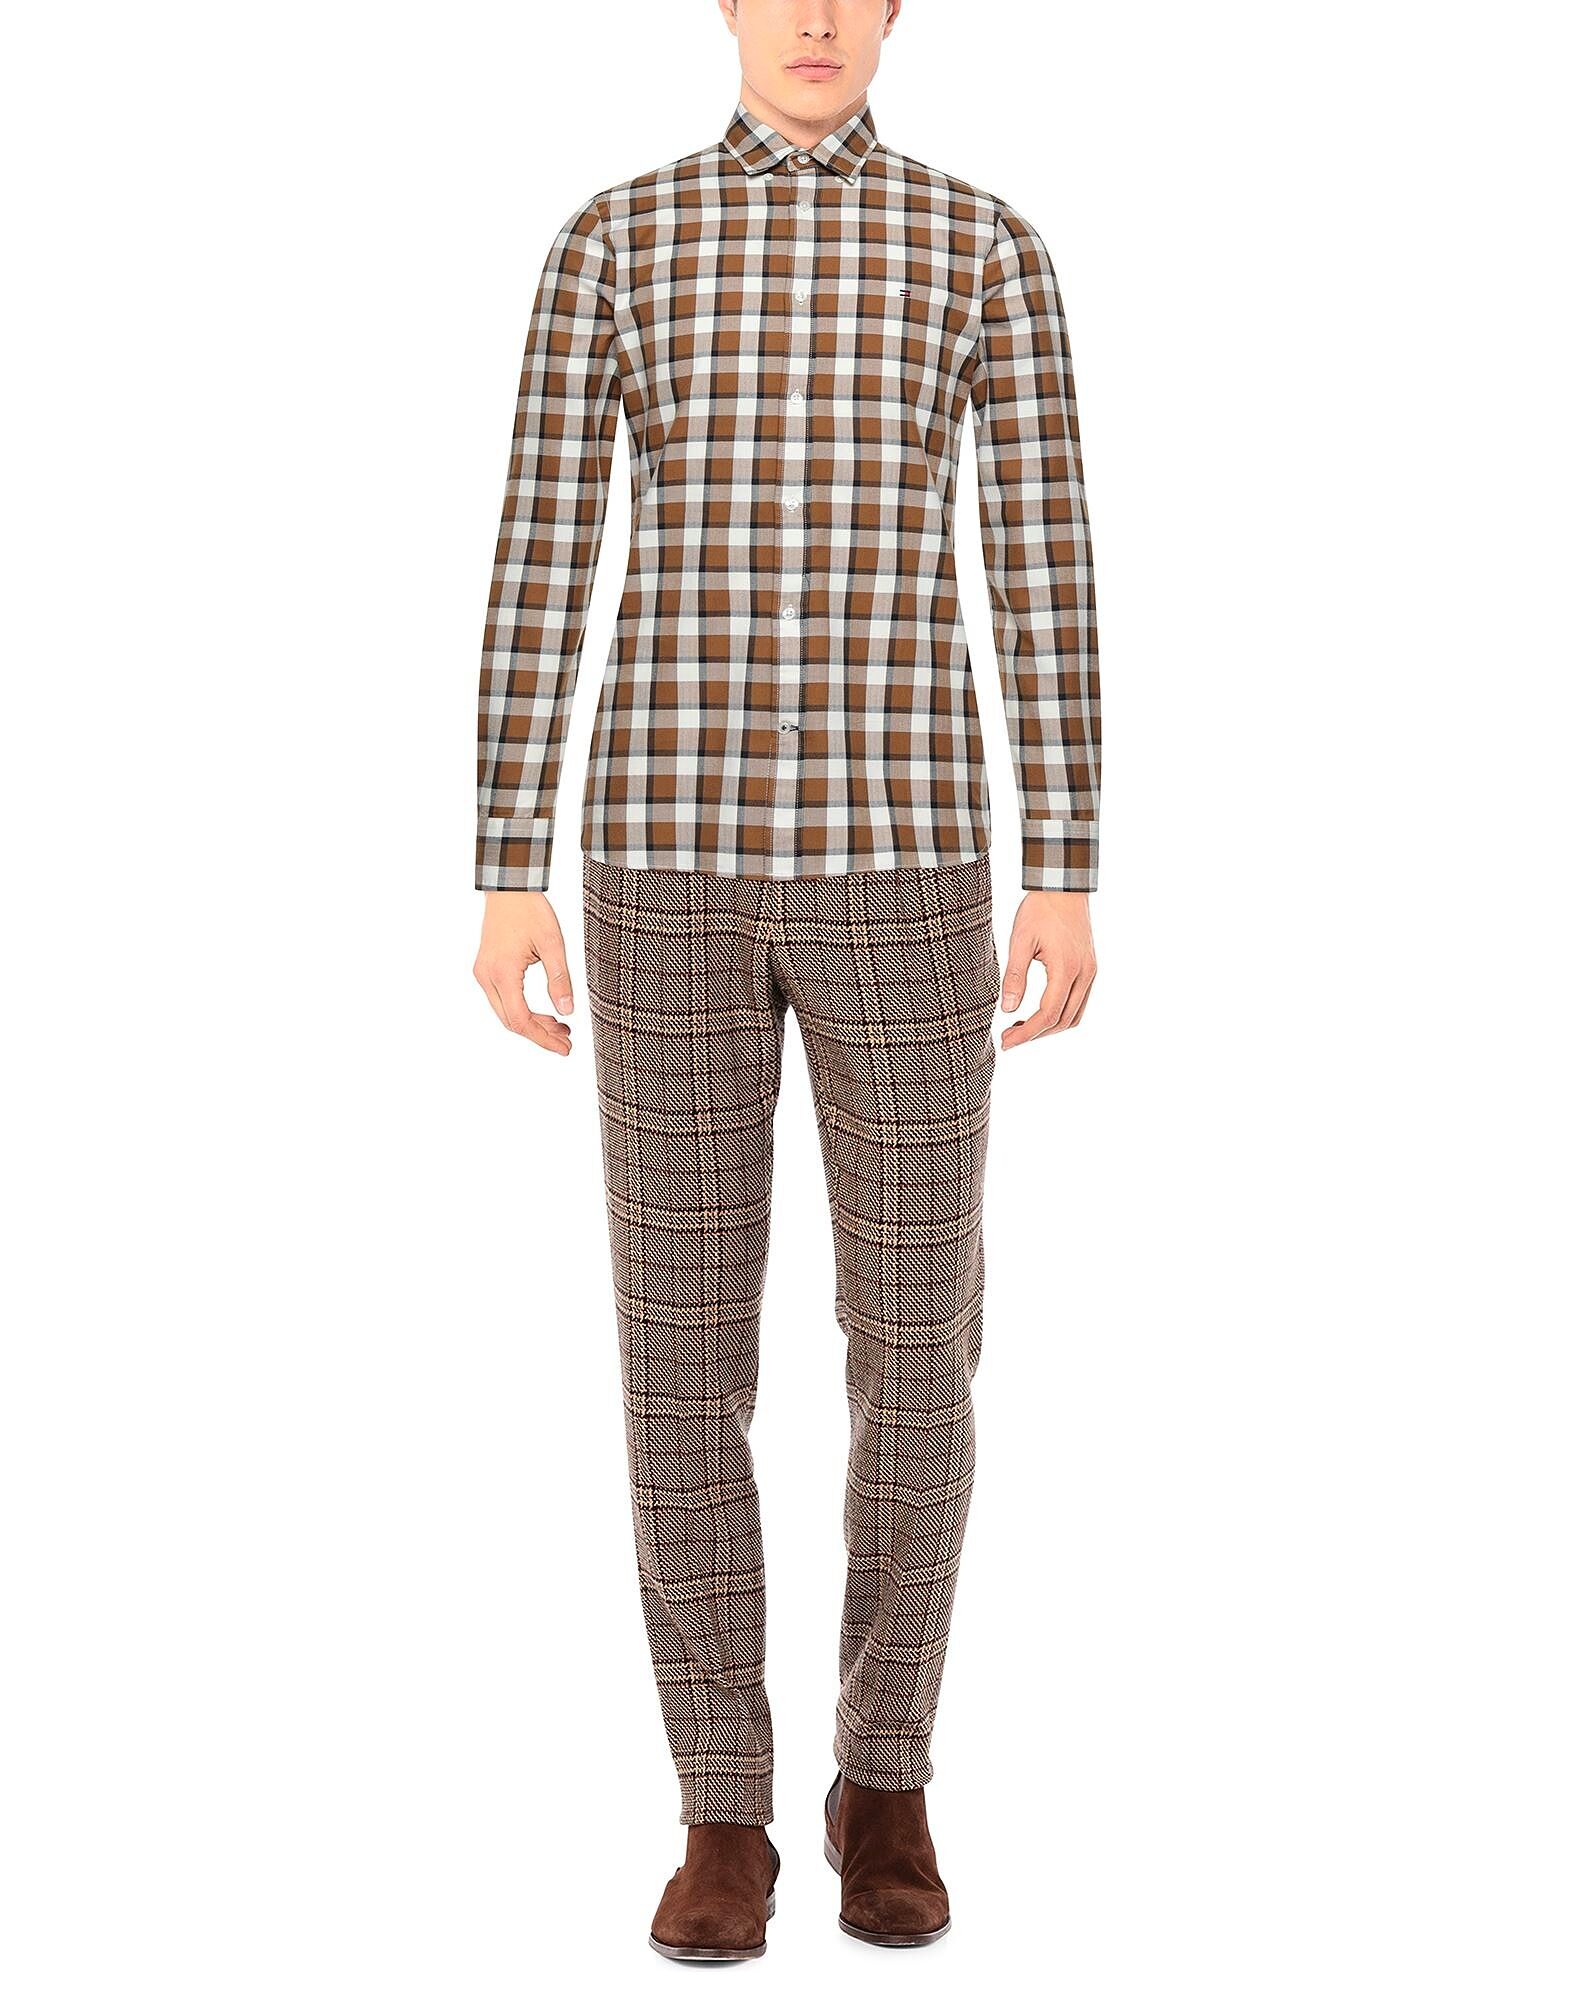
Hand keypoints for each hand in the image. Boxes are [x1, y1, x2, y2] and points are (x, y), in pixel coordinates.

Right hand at [473, 890, 574, 1055]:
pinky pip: (503, 1000)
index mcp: (502, 972)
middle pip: (511, 1021)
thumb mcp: (553, 944)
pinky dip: (522, 1010)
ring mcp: (484, 973)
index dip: (543, 1038)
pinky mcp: (487, 969)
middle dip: (539, 1034)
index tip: (564, 1047)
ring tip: (560, 1027)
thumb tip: (567, 1012)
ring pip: (506, 1013)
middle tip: (567, 1040)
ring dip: (532, 1023)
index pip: (521, 1020)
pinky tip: (544, 1012)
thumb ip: (560, 979)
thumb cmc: (530, 910)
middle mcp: (487, 976)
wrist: (509, 889)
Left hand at [999, 891, 1096, 1048]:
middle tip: (1008, 1039)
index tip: (1006, 1042)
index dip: (1026, 1033)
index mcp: (1066, 968)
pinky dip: (1060, 1015)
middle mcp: (1084, 974)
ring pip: (1074, 1015)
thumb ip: (1014, 976)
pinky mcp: (1090, 968)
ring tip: (1021, 1028)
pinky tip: (1039, 1013)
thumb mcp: (1020, 941)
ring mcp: (1091, 972)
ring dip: (1049, 1027)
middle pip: (1063, 1020)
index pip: (1048, 1014)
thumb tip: (1007, 1009)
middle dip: (1035, 1034)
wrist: (1064, 888)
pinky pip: (1079, 1002)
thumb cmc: (1040, 910)